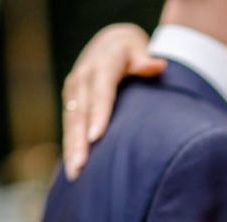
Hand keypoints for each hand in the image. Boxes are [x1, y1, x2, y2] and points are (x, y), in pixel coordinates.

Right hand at [62, 23, 163, 179]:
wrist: (108, 43)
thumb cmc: (131, 52)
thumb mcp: (138, 49)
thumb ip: (145, 61)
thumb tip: (157, 65)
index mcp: (101, 64)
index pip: (100, 91)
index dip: (98, 114)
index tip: (97, 137)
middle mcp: (82, 78)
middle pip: (80, 112)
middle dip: (79, 140)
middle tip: (81, 166)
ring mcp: (73, 92)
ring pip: (71, 122)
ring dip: (71, 148)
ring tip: (75, 174)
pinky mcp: (70, 103)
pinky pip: (69, 127)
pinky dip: (70, 147)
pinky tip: (74, 170)